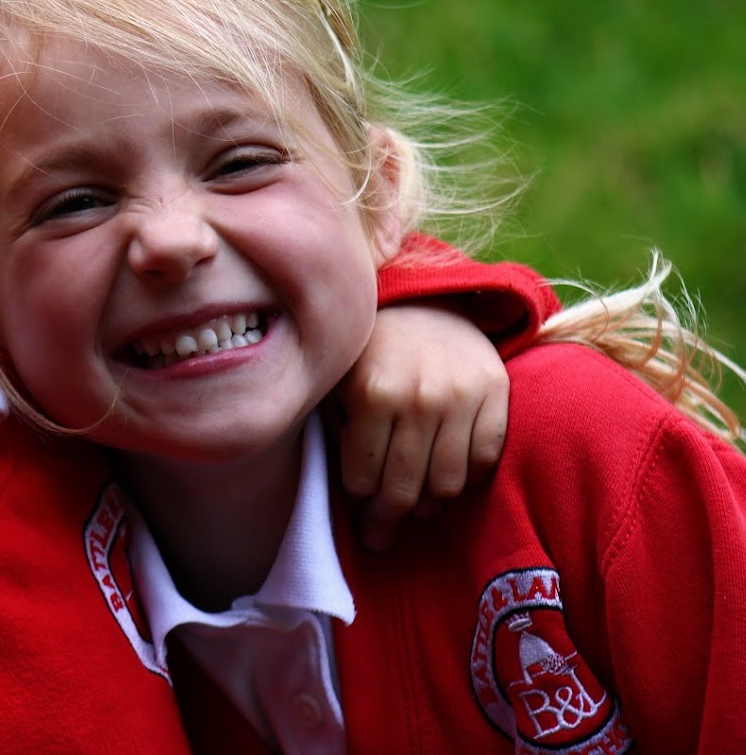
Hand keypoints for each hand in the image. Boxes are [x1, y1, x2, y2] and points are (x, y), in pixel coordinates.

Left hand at [334, 302, 508, 549]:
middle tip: (381, 535)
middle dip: (389, 521)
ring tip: (416, 504)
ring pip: (448, 484)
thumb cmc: (371, 349)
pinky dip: (467, 476)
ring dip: (429, 503)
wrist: (424, 300)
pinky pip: (484, 459)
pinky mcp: (496, 391)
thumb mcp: (339, 382)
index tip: (360, 510)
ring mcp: (462, 395)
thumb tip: (356, 498)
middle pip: (405, 489)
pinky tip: (447, 473)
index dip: (359, 501)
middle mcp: (419, 396)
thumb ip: (341, 432)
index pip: (364, 478)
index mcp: (372, 393)